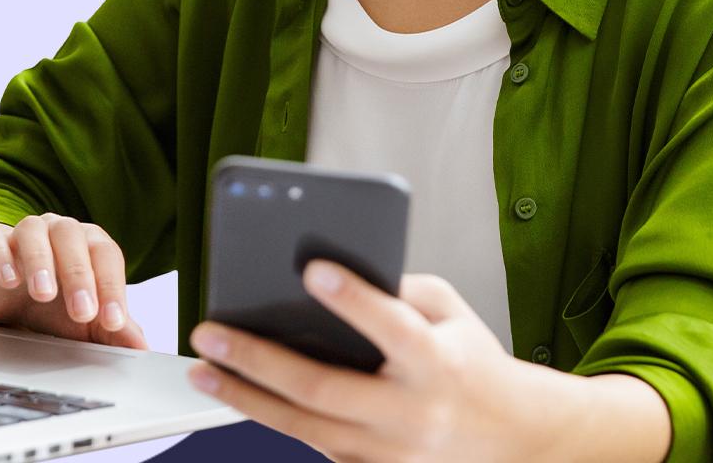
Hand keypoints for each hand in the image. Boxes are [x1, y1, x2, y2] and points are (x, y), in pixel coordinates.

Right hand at [0, 214, 149, 349]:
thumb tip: (141, 347)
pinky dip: (2, 258)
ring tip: (44, 294)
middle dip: (79, 276)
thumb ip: (112, 330)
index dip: (112, 287)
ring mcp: (26, 233)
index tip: (114, 322)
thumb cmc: (54, 304)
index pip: (107, 256)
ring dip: (41, 261)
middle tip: (82, 312)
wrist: (6, 294)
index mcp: (90, 243)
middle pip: (74, 240)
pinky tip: (8, 280)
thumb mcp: (83, 320)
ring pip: (36, 233)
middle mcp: (60, 231)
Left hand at [188, 261, 537, 461]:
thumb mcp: (449, 308)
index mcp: (437, 363)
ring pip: (305, 428)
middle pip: (324, 389)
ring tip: (202, 371)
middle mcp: (410, 413)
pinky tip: (238, 394)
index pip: (392, 328)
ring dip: (246, 398)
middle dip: (259, 359)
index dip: (353, 300)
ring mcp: (389, 453)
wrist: (510, 439)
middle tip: (212, 330)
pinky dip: (274, 419)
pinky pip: (315, 445)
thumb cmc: (471, 359)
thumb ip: (397, 287)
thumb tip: (331, 274)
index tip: (312, 269)